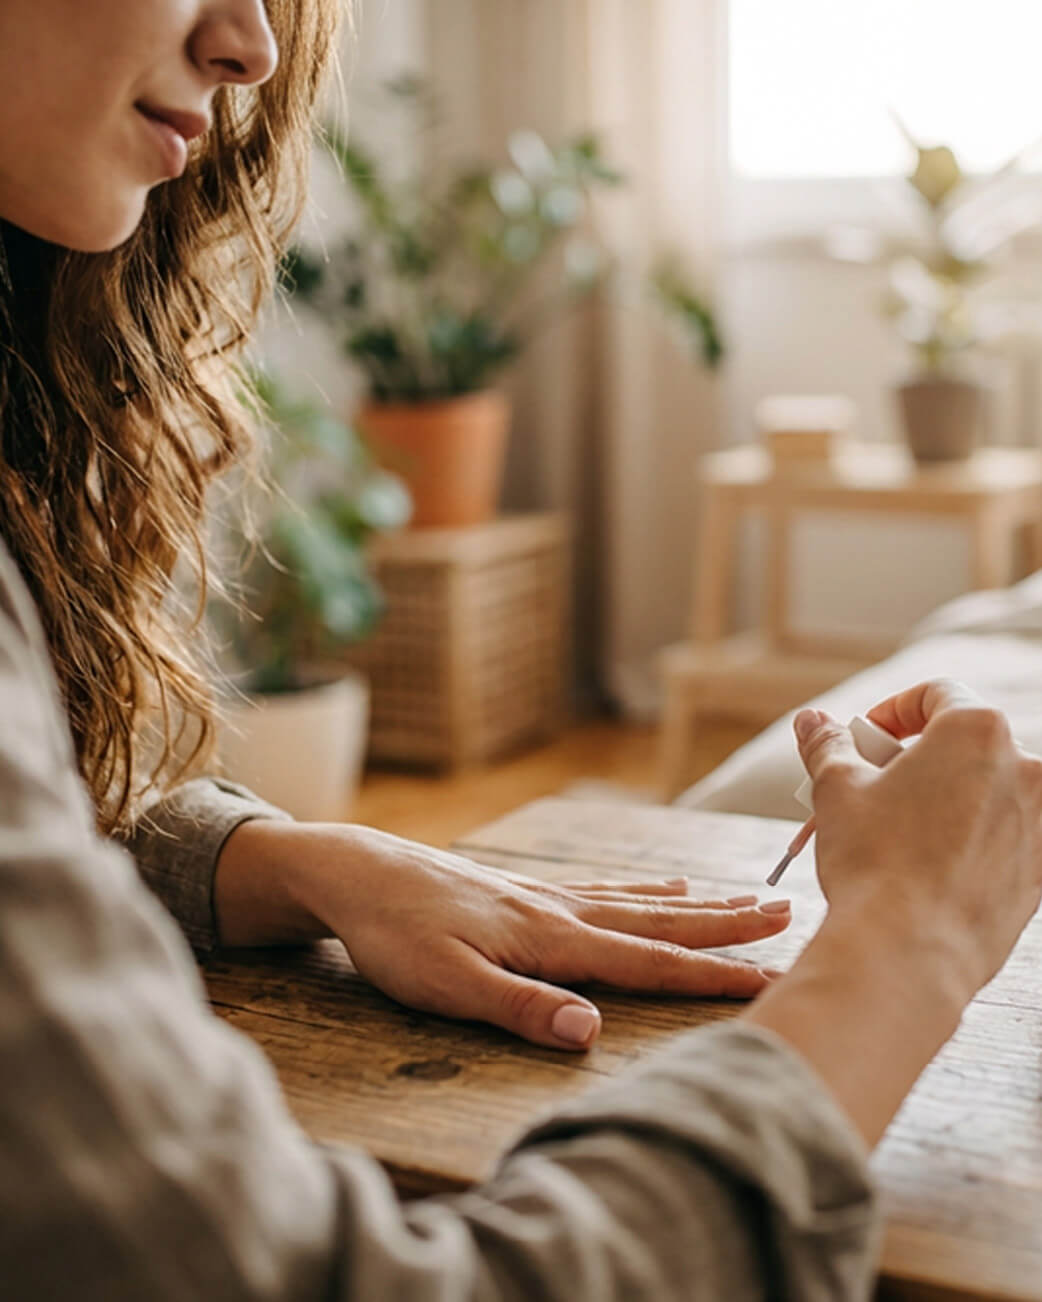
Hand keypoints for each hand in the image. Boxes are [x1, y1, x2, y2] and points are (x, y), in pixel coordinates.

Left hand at [216, 820, 791, 1049]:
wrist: (356, 870)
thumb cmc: (395, 934)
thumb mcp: (445, 983)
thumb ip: (519, 1007)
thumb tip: (592, 1031)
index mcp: (551, 940)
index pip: (647, 962)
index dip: (711, 974)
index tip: (771, 978)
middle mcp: (561, 910)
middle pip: (658, 921)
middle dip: (724, 924)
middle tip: (786, 914)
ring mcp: (546, 895)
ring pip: (638, 900)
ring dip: (695, 904)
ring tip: (742, 897)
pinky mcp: (526, 890)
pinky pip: (603, 887)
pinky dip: (642, 888)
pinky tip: (657, 886)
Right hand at [747, 679, 1041, 1147]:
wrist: (909, 954)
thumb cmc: (874, 862)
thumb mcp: (836, 790)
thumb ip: (827, 746)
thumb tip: (812, 723)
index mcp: (978, 731)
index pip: (936, 694)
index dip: (890, 711)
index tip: (863, 742)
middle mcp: (1027, 770)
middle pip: (963, 745)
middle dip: (913, 761)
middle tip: (869, 790)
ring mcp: (1040, 824)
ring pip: (983, 793)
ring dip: (938, 801)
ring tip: (890, 833)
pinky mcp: (1041, 873)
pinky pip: (1000, 839)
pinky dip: (963, 841)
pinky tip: (920, 869)